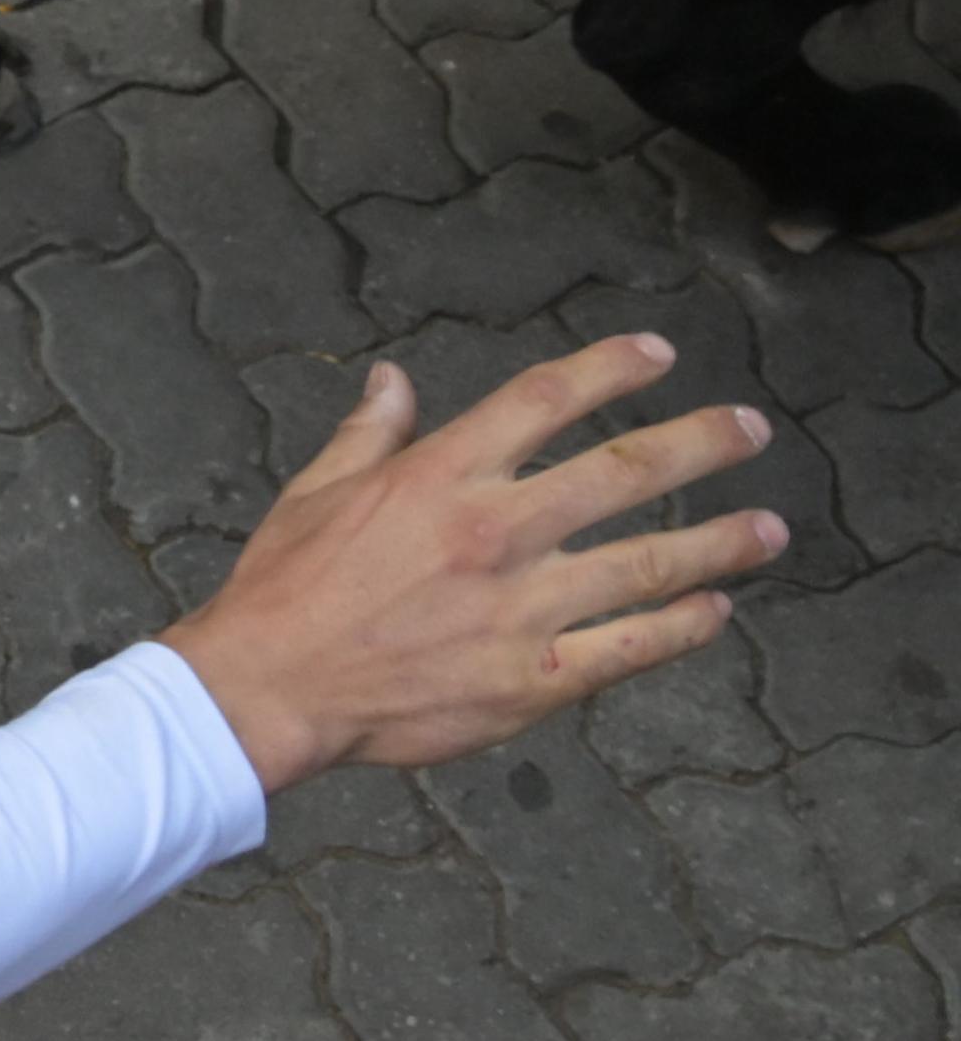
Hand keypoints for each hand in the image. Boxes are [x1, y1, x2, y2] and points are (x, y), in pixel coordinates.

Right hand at [157, 335, 787, 793]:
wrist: (271, 686)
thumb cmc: (285, 586)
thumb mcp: (316, 491)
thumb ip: (370, 434)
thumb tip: (393, 378)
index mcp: (442, 475)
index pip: (546, 399)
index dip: (611, 368)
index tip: (659, 354)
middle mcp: (496, 531)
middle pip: (625, 471)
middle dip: (701, 443)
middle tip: (751, 429)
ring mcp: (523, 608)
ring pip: (651, 564)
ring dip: (721, 543)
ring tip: (769, 530)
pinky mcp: (534, 678)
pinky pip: (630, 648)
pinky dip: (681, 627)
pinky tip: (714, 612)